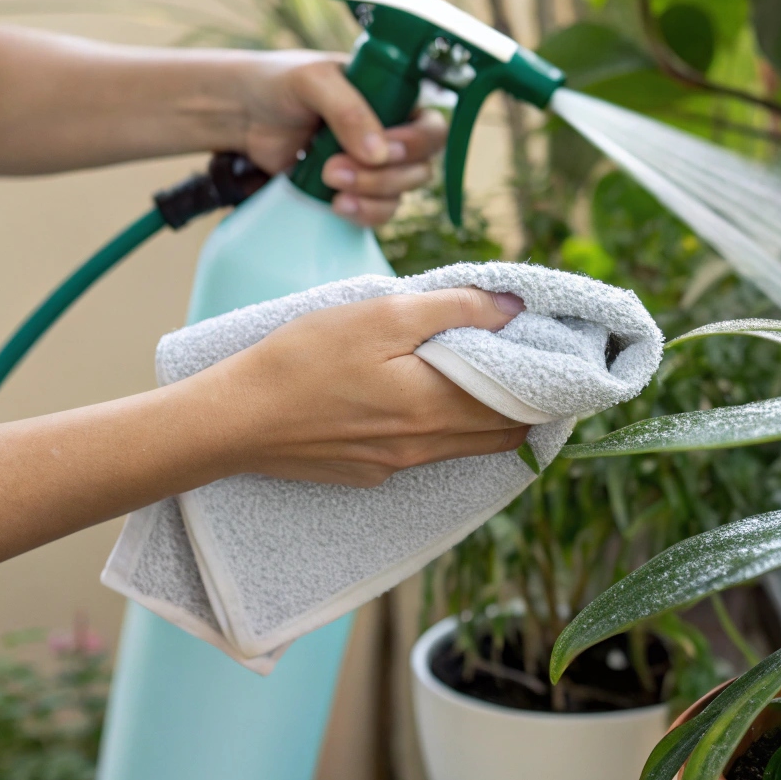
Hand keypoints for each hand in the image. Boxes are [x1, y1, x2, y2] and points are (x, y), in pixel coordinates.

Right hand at [193, 288, 530, 487]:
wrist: (234, 420)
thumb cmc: (303, 360)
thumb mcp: (380, 315)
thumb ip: (453, 309)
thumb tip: (512, 307)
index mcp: (436, 407)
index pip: (520, 404)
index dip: (542, 379)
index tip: (546, 350)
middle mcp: (425, 447)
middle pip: (503, 432)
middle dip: (523, 401)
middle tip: (520, 361)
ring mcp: (397, 466)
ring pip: (466, 445)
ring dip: (483, 415)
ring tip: (476, 375)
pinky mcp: (370, 472)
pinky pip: (425, 453)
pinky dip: (439, 428)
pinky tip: (417, 397)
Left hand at [235, 51, 448, 226]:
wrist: (239, 113)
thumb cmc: (277, 83)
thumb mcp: (313, 80)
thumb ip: (348, 110)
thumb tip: (379, 153)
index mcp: (393, 98)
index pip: (431, 127)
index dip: (417, 144)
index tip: (384, 150)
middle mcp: (391, 133)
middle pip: (421, 168)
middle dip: (384, 175)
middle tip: (336, 168)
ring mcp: (373, 166)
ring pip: (401, 194)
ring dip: (371, 194)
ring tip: (329, 180)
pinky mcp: (353, 191)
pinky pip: (378, 212)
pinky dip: (363, 213)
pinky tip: (336, 205)